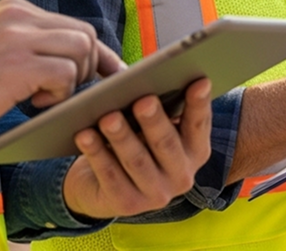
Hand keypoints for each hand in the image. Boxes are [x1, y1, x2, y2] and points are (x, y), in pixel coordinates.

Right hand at [0, 0, 124, 144]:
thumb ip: (27, 45)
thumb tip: (71, 60)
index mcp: (14, 9)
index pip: (71, 24)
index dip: (93, 52)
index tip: (110, 73)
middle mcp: (19, 15)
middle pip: (84, 33)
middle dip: (87, 67)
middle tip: (64, 93)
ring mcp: (18, 37)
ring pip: (81, 49)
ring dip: (71, 81)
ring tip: (42, 98)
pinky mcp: (17, 65)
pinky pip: (65, 73)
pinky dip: (59, 93)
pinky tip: (31, 104)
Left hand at [63, 78, 212, 218]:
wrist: (105, 187)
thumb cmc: (136, 141)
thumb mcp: (152, 127)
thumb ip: (160, 108)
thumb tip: (150, 80)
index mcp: (195, 151)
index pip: (199, 125)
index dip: (200, 104)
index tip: (200, 81)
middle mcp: (182, 176)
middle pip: (166, 144)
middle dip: (154, 121)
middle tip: (143, 101)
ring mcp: (156, 195)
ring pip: (136, 161)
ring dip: (122, 137)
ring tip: (108, 117)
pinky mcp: (127, 205)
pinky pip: (110, 176)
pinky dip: (97, 153)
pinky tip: (85, 135)